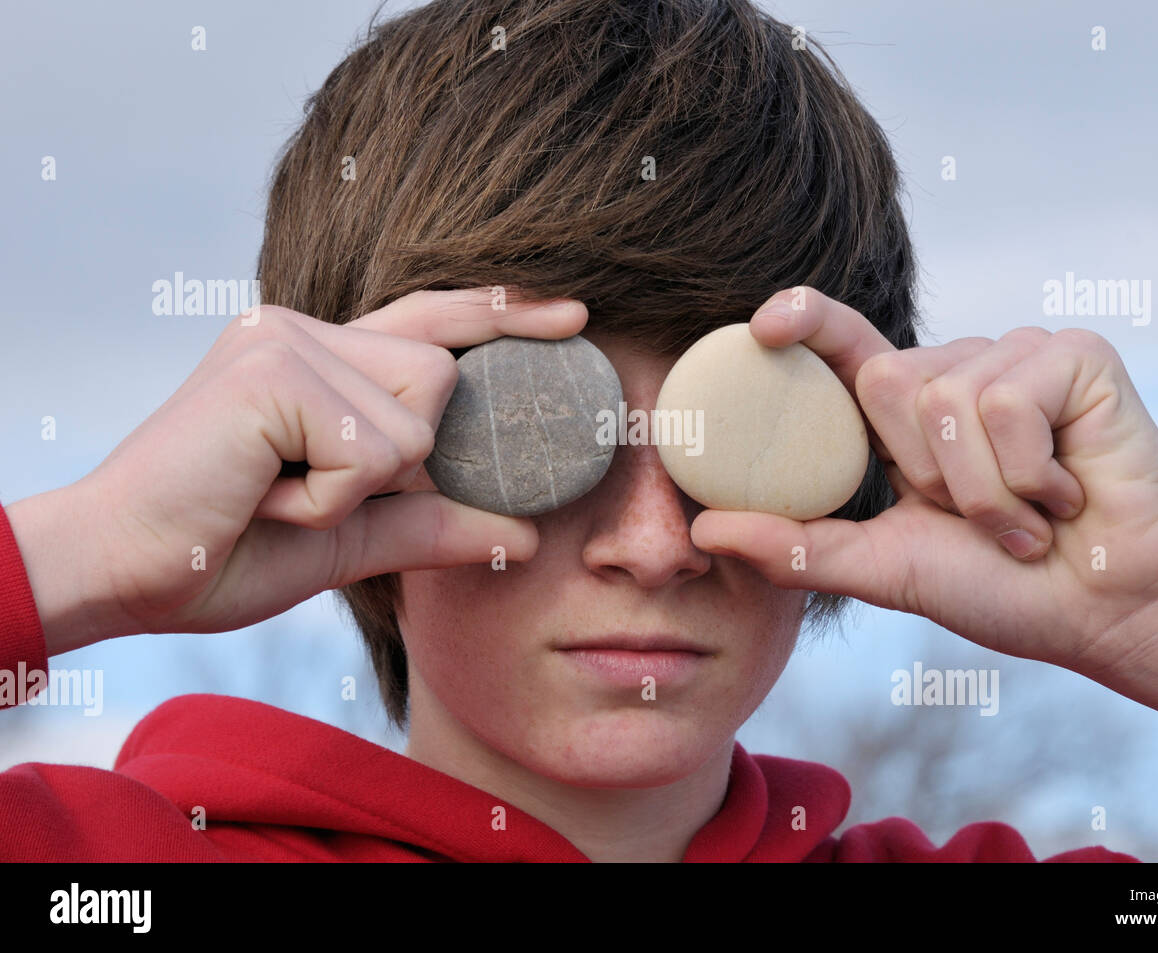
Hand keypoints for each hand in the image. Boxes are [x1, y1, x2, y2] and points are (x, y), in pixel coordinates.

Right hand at [11, 290, 586, 654]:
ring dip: (357, 489)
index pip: (431, 323)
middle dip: (396, 461)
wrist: (120, 573)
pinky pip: (372, 450)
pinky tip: (262, 496)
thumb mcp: (348, 540)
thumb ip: (433, 526)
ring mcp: (284, 340)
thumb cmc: (223, 551)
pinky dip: (329, 500)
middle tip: (299, 491)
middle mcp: (302, 330)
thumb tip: (528, 534)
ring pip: (415, 417)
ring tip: (274, 495)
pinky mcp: (271, 368)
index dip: (501, 314)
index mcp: (317, 360)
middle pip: (440, 378)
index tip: (573, 316)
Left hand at [690, 287, 1157, 676]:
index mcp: (910, 414)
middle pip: (890, 382)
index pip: (848, 348)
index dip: (808, 321)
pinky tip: (1067, 493)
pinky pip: (1011, 402)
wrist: (1110, 609)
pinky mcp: (1075, 356)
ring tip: (1029, 517)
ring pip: (949, 399)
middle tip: (985, 520)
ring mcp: (1018, 357)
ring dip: (985, 492)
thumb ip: (798, 545)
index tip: (764, 324)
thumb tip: (703, 533)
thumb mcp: (884, 567)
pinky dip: (1031, 474)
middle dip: (931, 478)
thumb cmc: (1003, 588)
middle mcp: (959, 370)